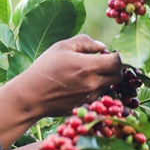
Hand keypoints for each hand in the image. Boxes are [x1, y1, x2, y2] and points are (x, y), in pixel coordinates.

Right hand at [0, 35, 122, 148]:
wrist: (31, 96)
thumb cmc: (44, 68)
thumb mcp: (61, 47)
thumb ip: (85, 42)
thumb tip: (102, 47)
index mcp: (89, 66)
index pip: (118, 61)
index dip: (118, 56)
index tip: (110, 54)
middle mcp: (93, 84)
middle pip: (118, 76)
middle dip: (114, 68)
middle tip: (101, 63)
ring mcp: (90, 97)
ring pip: (109, 87)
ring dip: (104, 80)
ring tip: (87, 75)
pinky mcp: (85, 107)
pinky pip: (98, 97)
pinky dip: (95, 90)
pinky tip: (80, 86)